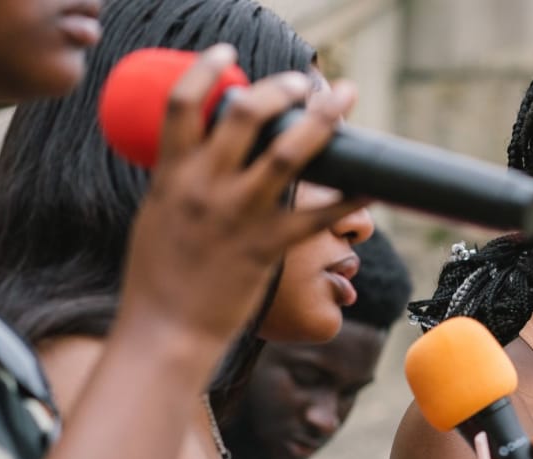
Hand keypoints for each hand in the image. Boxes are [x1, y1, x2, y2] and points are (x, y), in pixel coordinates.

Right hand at [114, 44, 368, 355]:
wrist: (165, 330)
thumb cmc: (159, 276)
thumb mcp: (158, 214)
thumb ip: (180, 181)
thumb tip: (200, 156)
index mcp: (172, 175)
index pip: (182, 105)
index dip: (204, 70)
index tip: (226, 54)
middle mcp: (207, 187)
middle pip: (245, 116)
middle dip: (280, 89)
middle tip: (304, 80)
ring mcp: (240, 215)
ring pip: (289, 154)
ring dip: (321, 121)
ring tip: (342, 100)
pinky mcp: (270, 247)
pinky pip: (320, 215)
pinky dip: (352, 196)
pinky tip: (374, 181)